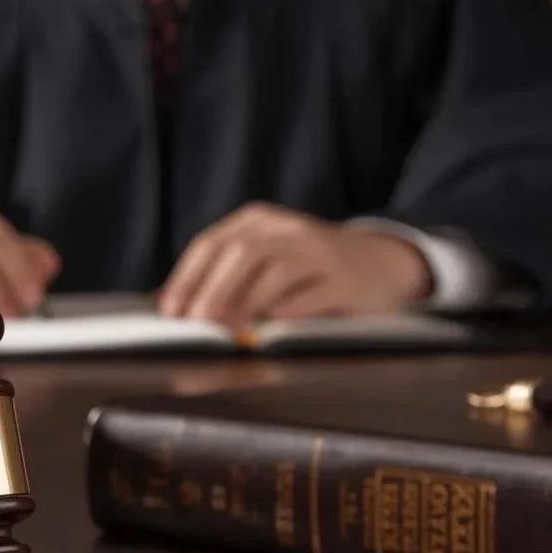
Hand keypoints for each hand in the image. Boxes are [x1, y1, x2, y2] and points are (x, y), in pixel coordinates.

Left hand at [158, 202, 431, 325]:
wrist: (380, 264)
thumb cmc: (308, 269)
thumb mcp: (266, 259)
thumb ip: (224, 276)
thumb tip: (171, 306)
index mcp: (259, 221)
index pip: (212, 244)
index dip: (186, 278)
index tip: (171, 311)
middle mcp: (288, 229)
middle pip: (241, 254)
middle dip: (212, 290)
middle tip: (196, 323)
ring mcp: (320, 253)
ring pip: (275, 270)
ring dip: (246, 303)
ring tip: (227, 331)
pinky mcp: (345, 281)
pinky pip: (313, 295)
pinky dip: (288, 310)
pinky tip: (271, 327)